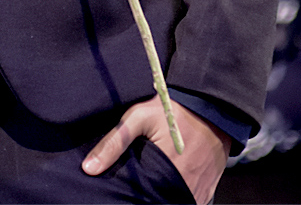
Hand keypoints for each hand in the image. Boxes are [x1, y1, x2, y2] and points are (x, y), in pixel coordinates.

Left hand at [82, 96, 230, 204]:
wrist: (211, 105)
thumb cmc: (173, 110)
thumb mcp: (139, 117)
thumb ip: (114, 141)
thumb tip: (89, 168)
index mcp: (164, 172)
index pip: (140, 197)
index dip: (130, 195)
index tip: (122, 188)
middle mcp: (183, 187)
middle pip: (158, 202)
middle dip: (146, 196)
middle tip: (138, 183)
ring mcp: (197, 191)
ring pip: (174, 202)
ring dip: (163, 196)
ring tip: (151, 183)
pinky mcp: (207, 190)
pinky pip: (191, 202)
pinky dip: (178, 197)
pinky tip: (168, 184)